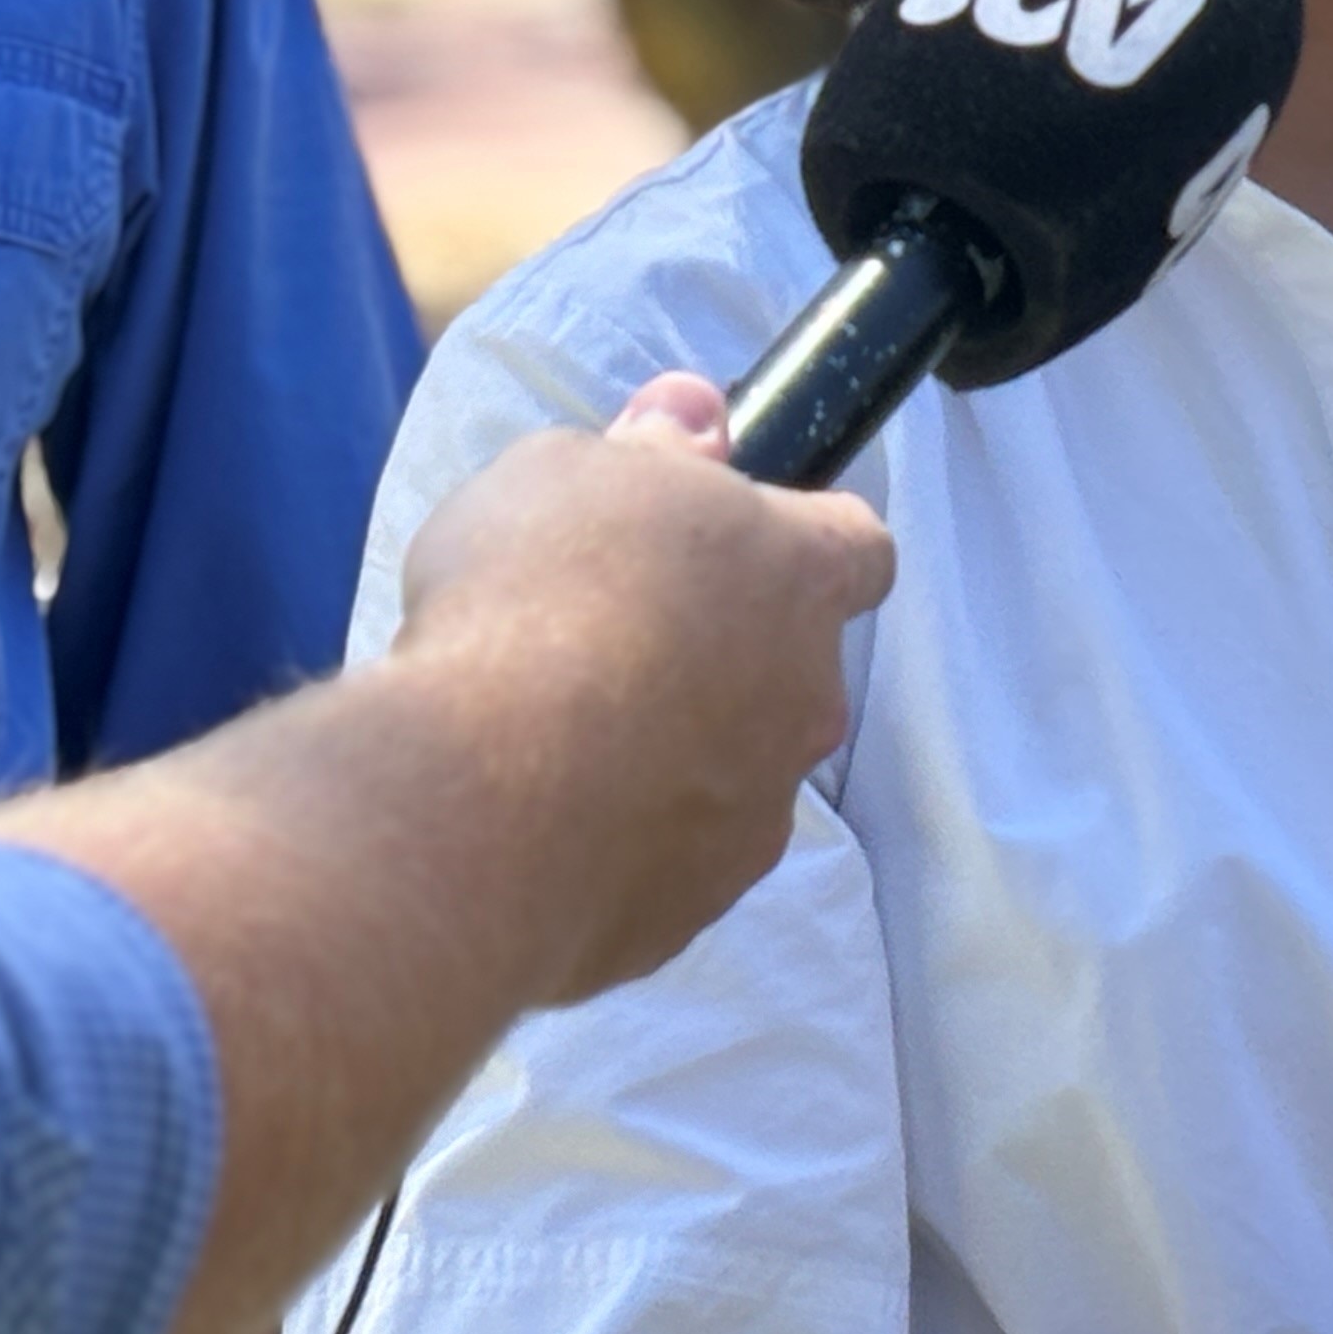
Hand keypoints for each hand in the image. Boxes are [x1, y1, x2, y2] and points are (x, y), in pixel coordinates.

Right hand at [393, 373, 896, 1003]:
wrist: (474, 800)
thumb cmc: (529, 603)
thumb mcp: (565, 470)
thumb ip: (650, 448)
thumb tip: (699, 419)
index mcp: (795, 580)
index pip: (858, 547)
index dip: (801, 537)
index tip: (732, 540)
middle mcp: (803, 704)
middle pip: (788, 669)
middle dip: (716, 657)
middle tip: (601, 640)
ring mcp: (753, 821)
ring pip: (731, 774)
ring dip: (666, 756)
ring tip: (547, 742)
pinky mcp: (687, 915)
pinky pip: (662, 864)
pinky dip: (612, 845)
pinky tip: (528, 825)